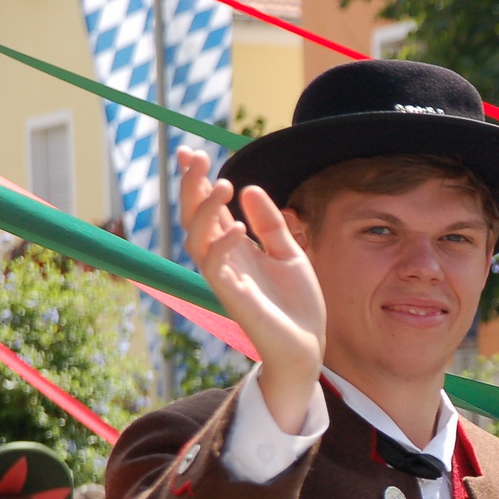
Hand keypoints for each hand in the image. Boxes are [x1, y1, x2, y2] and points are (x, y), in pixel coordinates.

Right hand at [177, 147, 325, 432]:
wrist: (308, 344)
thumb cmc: (297, 304)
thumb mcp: (289, 253)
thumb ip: (270, 223)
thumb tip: (249, 187)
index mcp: (235, 248)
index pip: (208, 209)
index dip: (198, 182)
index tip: (191, 153)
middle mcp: (224, 260)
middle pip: (194, 217)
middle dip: (191, 186)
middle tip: (193, 156)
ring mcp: (225, 278)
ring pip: (197, 238)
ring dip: (206, 210)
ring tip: (223, 185)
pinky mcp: (233, 297)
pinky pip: (216, 267)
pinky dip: (224, 245)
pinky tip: (238, 227)